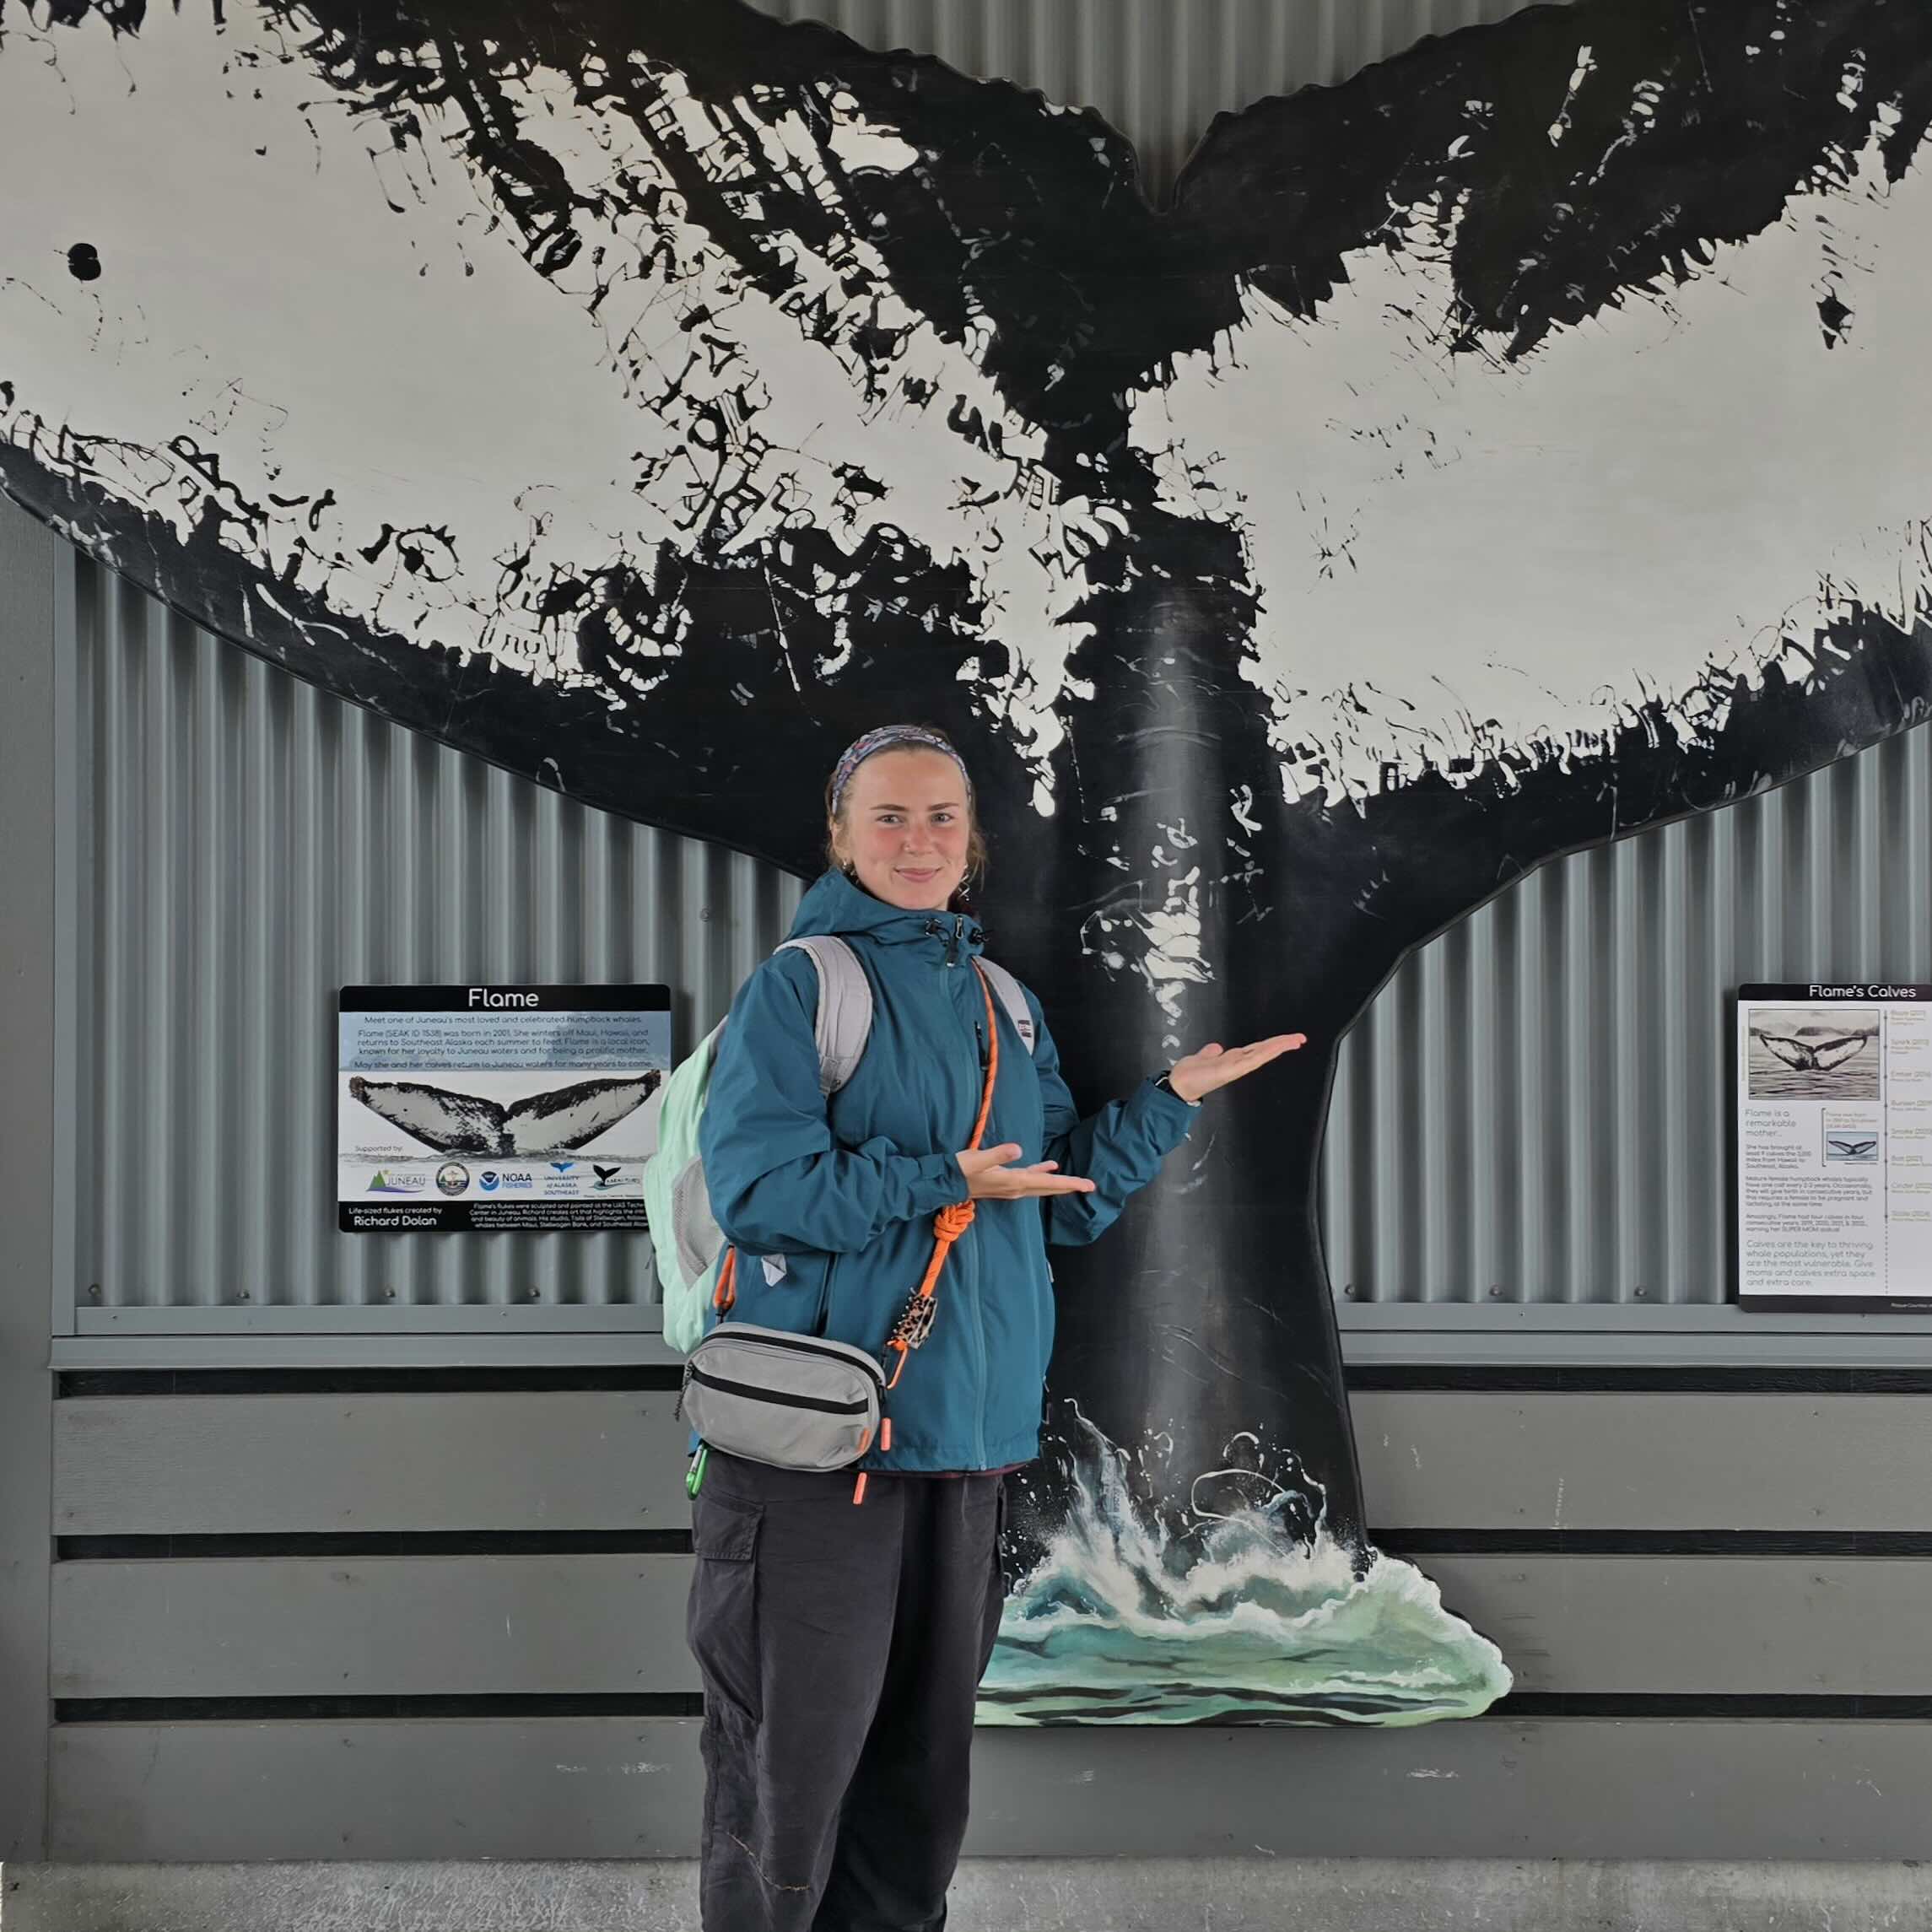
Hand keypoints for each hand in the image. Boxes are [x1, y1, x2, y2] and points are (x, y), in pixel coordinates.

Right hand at [957, 1143, 1097, 1199]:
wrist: (945, 1182)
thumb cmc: (960, 1169)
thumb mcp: (978, 1159)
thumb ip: (998, 1154)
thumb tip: (1019, 1149)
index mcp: (1014, 1181)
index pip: (1048, 1183)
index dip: (1069, 1183)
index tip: (1088, 1186)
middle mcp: (1016, 1188)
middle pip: (1049, 1188)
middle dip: (1070, 1187)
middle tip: (1091, 1186)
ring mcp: (1011, 1187)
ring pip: (1042, 1186)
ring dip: (1059, 1183)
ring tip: (1076, 1181)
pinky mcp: (1005, 1182)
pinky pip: (1030, 1180)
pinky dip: (1042, 1174)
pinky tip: (1050, 1167)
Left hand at [1167, 1033, 1306, 1102]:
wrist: (1178, 1086)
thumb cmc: (1189, 1076)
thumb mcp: (1201, 1058)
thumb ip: (1209, 1053)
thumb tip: (1216, 1048)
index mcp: (1231, 1060)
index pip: (1256, 1049)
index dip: (1272, 1044)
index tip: (1286, 1039)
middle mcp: (1236, 1064)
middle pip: (1264, 1051)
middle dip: (1282, 1044)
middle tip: (1300, 1039)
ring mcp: (1236, 1068)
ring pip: (1262, 1054)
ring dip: (1279, 1046)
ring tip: (1295, 1040)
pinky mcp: (1231, 1070)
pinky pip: (1251, 1060)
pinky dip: (1265, 1053)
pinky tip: (1275, 1048)